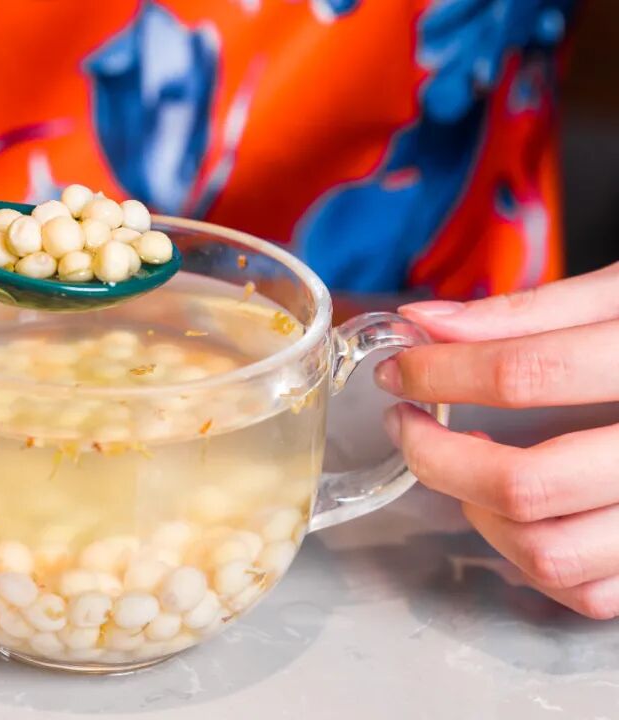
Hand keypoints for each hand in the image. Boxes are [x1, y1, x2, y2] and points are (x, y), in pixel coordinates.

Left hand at [375, 262, 618, 618]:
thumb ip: (526, 312)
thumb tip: (426, 324)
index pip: (526, 374)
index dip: (442, 372)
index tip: (400, 371)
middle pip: (525, 484)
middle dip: (438, 457)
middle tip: (409, 426)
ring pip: (547, 553)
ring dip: (478, 514)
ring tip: (465, 469)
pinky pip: (585, 591)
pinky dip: (532, 559)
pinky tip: (518, 511)